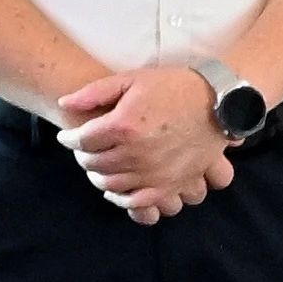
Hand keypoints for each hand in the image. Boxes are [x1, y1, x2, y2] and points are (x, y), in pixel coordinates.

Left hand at [55, 66, 235, 222]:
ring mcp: (155, 173)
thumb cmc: (174, 87)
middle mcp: (137, 153)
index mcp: (124, 126)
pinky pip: (138, 202)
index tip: (68, 137)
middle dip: (83, 157)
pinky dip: (121, 198)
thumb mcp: (132, 79)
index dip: (70, 139)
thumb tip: (64, 103)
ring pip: (111, 184)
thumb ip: (95, 93)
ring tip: (98, 166)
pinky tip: (117, 188)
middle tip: (83, 150)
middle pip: (94, 164)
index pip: (81, 140)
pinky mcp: (171, 185)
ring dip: (99, 177)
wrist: (219, 102)